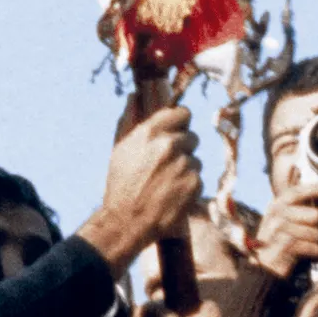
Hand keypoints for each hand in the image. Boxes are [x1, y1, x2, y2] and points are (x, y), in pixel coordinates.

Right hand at [82, 107, 202, 270]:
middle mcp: (170, 144)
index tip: (177, 130)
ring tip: (165, 183)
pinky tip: (172, 194)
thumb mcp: (119, 148)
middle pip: (191, 137)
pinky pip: (198, 179)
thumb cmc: (120, 184)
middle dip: (182, 149)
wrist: (127, 221)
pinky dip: (188, 186)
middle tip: (166, 165)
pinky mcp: (195, 184)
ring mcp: (185, 164)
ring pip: (195, 159)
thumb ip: (129, 119)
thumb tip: (135, 96)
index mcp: (151, 132)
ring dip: (185, 169)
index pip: (182, 113)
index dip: (180, 122)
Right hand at [251, 193, 317, 282]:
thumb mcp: (284, 221)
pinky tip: (310, 254)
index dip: (315, 189)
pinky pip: (313, 247)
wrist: (264, 268)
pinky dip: (316, 252)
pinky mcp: (283, 247)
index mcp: (276, 205)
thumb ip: (300, 209)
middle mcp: (276, 214)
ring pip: (316, 233)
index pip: (297, 192)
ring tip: (311, 245)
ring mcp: (278, 230)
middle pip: (315, 215)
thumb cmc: (280, 243)